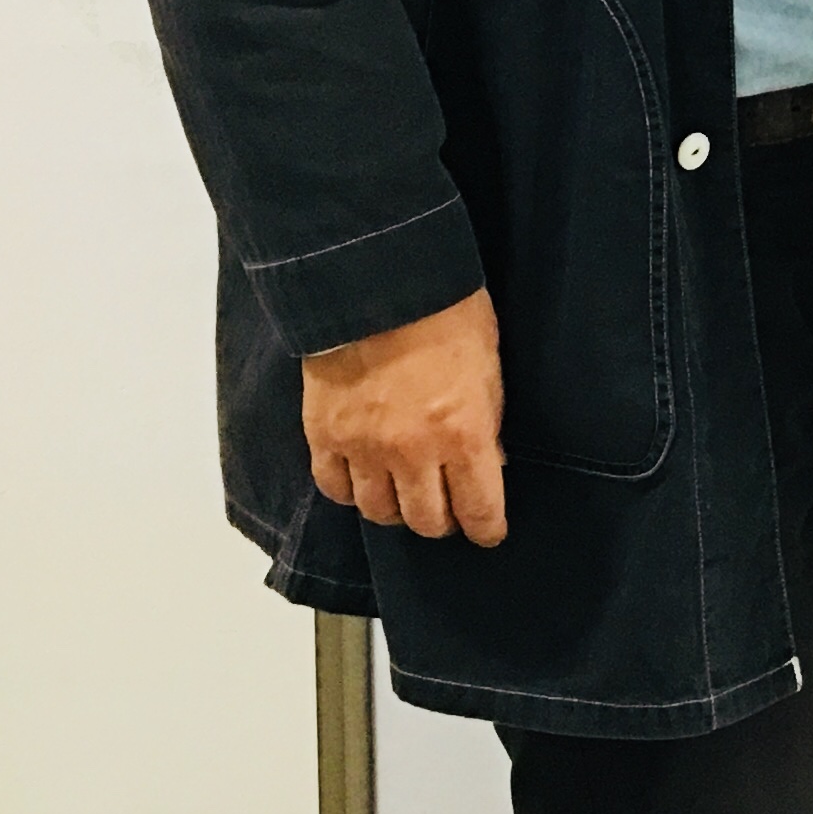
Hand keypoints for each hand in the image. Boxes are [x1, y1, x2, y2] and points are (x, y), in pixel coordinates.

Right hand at [302, 288, 507, 546]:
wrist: (377, 281)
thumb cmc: (446, 311)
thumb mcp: (489, 367)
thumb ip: (486, 422)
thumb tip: (487, 461)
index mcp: (462, 433)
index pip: (478, 509)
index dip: (486, 528)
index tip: (489, 532)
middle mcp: (411, 452)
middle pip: (426, 521)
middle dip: (443, 521)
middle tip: (449, 510)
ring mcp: (363, 447)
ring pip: (379, 512)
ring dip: (397, 510)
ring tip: (406, 496)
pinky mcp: (324, 434)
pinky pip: (335, 487)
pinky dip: (351, 491)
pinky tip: (364, 480)